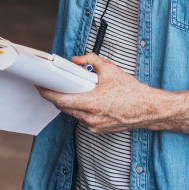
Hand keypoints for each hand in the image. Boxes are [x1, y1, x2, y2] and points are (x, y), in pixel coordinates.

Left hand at [37, 54, 168, 134]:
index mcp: (90, 103)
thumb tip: (76, 60)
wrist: (148, 109)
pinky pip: (82, 119)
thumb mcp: (110, 69)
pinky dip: (80, 109)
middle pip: (63, 106)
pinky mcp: (98, 130)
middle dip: (57, 95)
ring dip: (70, 102)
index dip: (46, 92)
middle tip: (55, 84)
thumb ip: (90, 61)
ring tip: (74, 90)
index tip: (40, 85)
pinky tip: (86, 100)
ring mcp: (93, 125)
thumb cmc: (131, 91)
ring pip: (72, 113)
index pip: (59, 99)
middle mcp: (90, 117)